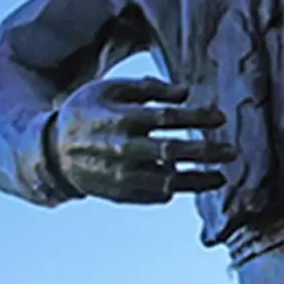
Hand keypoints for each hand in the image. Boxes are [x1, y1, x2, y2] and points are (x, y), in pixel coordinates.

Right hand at [49, 77, 234, 203]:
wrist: (51, 150)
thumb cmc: (86, 112)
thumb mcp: (110, 89)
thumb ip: (148, 88)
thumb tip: (186, 91)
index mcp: (121, 118)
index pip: (168, 118)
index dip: (198, 117)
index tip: (221, 117)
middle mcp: (123, 149)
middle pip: (173, 151)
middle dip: (206, 152)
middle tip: (232, 152)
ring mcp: (121, 175)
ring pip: (168, 181)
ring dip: (198, 180)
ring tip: (221, 177)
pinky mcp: (120, 194)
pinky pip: (155, 195)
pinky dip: (176, 190)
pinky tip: (192, 183)